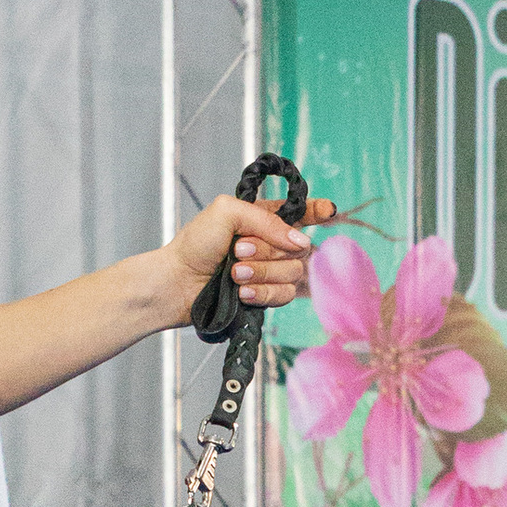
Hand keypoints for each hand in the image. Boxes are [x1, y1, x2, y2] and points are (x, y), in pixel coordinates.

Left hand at [164, 187, 338, 325]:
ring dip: (262, 272)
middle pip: (298, 248)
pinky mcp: (263, 296)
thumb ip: (267, 220)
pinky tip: (242, 292)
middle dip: (269, 250)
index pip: (298, 212)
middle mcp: (269, 244)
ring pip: (293, 273)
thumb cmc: (195, 244)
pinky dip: (262, 293)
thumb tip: (300, 241)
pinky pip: (283, 295)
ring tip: (234, 272)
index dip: (316, 211)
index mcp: (261, 218)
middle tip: (238, 251)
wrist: (177, 283)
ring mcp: (268, 272)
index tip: (328, 210)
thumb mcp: (228, 212)